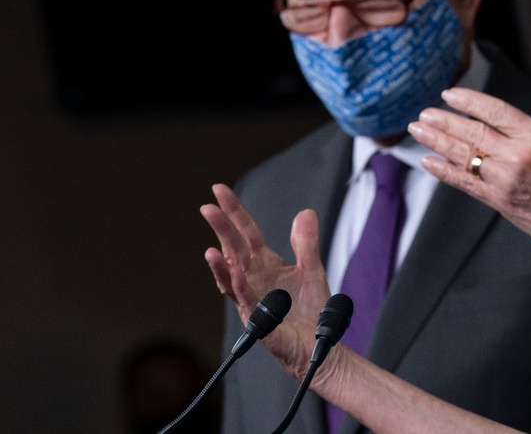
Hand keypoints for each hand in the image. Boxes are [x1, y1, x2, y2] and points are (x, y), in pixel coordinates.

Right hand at [201, 183, 330, 378]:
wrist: (320, 344)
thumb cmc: (311, 310)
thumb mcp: (311, 269)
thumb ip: (306, 242)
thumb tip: (305, 212)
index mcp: (264, 264)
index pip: (245, 232)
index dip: (234, 211)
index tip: (219, 190)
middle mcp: (253, 279)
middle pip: (233, 249)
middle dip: (221, 229)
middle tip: (208, 208)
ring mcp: (252, 299)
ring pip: (231, 277)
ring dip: (221, 263)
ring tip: (211, 247)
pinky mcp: (259, 320)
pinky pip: (247, 302)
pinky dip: (240, 288)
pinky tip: (235, 274)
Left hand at [408, 69, 530, 282]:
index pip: (495, 110)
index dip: (468, 101)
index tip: (449, 95)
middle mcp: (519, 157)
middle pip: (472, 132)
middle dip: (443, 121)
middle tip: (423, 113)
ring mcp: (507, 181)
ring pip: (464, 156)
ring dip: (437, 142)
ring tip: (418, 129)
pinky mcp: (501, 203)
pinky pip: (465, 184)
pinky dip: (444, 172)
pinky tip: (427, 162)